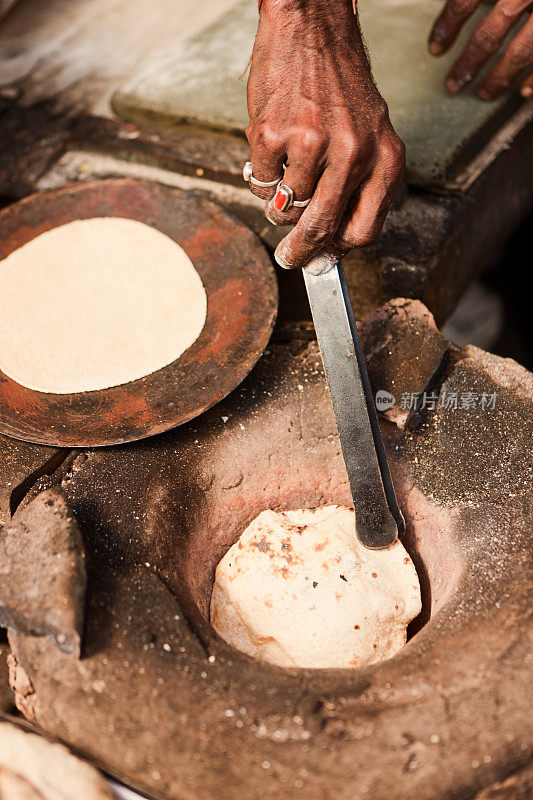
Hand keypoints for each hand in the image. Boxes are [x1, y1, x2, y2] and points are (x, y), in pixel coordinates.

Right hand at [246, 0, 404, 270]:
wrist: (312, 28)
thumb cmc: (340, 83)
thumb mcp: (373, 132)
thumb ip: (363, 185)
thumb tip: (336, 240)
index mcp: (384, 157)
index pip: (366, 230)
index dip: (340, 251)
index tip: (324, 259)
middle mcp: (353, 154)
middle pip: (322, 229)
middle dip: (300, 253)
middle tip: (289, 259)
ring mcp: (311, 145)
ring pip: (287, 210)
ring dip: (279, 204)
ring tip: (283, 176)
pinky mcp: (273, 136)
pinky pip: (262, 184)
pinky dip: (262, 177)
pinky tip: (272, 150)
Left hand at [428, 0, 532, 99]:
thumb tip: (459, 5)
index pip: (464, 2)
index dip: (447, 26)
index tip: (435, 49)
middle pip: (490, 34)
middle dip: (469, 62)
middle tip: (453, 85)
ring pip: (520, 51)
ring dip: (500, 77)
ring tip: (485, 93)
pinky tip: (524, 91)